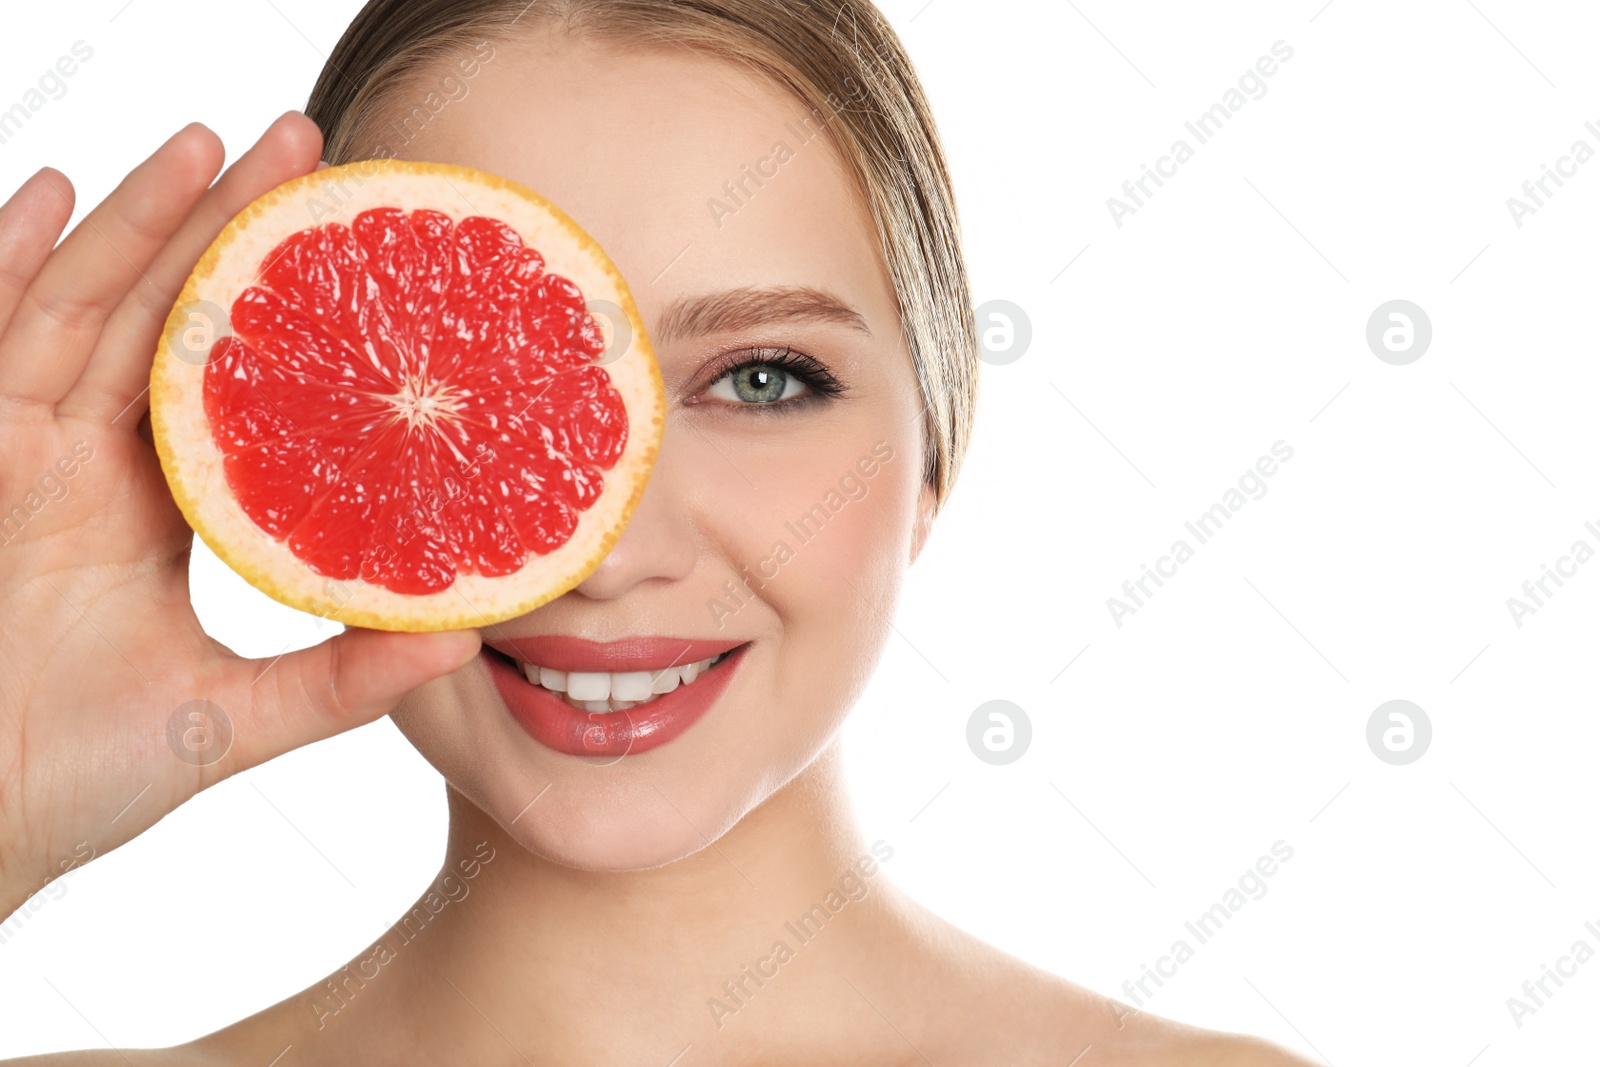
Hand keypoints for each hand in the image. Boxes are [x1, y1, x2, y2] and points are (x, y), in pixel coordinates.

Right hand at [0, 113, 480, 915]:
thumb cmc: (77, 779)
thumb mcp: (232, 722)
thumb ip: (338, 680)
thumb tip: (465, 638)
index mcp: (158, 507)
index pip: (229, 382)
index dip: (283, 312)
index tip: (353, 246)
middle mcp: (90, 463)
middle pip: (160, 316)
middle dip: (220, 225)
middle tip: (299, 143)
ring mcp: (18, 453)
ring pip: (80, 307)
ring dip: (136, 219)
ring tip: (209, 142)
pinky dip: (8, 265)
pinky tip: (48, 192)